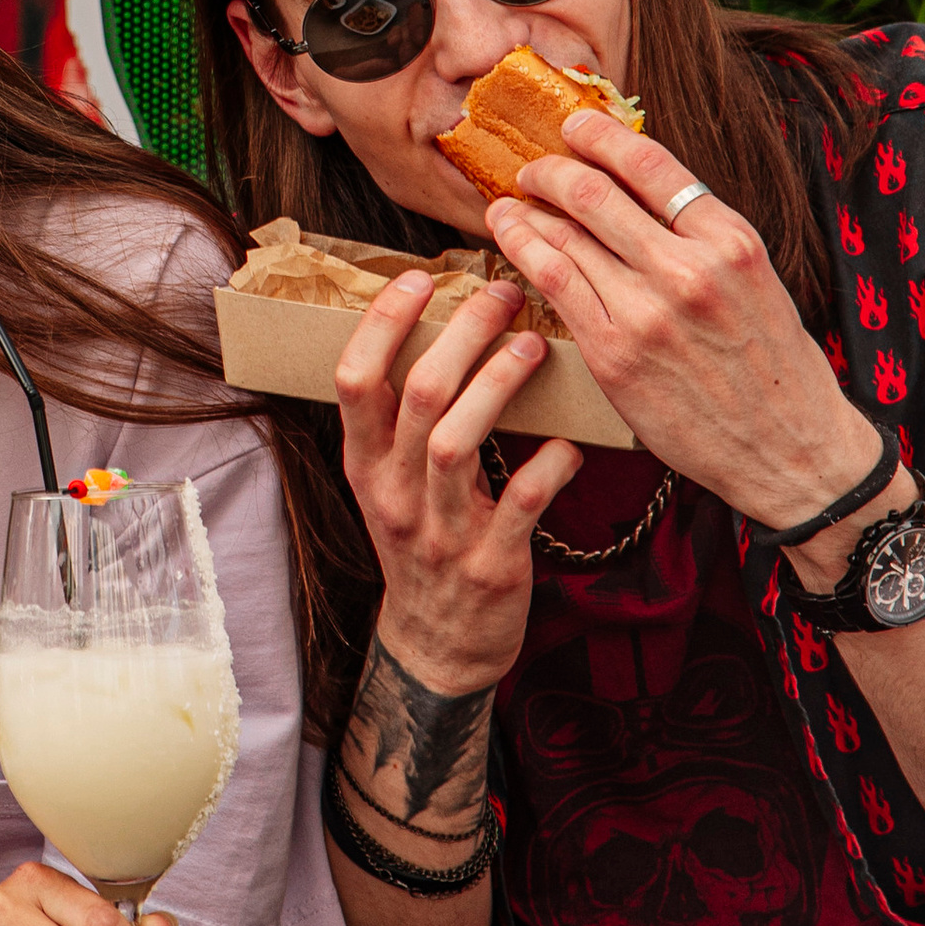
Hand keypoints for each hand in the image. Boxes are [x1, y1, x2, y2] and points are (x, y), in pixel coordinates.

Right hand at [332, 270, 580, 695]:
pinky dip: (548, 467)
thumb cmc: (423, 545)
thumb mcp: (389, 484)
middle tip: (502, 295)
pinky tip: (571, 442)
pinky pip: (521, 505)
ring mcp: (439, 532)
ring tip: (533, 345)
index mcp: (364, 465)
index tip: (421, 277)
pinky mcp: (490, 565)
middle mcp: (393, 493)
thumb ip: (403, 422)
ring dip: (498, 386)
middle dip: (461, 334)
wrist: (438, 648)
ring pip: (456, 444)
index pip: (353, 379)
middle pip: (417, 396)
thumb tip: (445, 329)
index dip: (383, 323)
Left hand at [485, 113, 874, 529]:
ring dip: (526, 211)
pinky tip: (511, 240)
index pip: (650, 162)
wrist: (792, 453)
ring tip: (508, 203)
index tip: (574, 128)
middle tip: (533, 170)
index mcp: (731, 240)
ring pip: (565, 236)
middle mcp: (689, 269)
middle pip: (594, 192)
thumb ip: (701, 234)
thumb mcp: (756, 279)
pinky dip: (524, 252)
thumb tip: (637, 188)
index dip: (599, 135)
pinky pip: (555, 285)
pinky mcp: (615, 355)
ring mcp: (648, 313)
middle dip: (551, 170)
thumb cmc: (775, 367)